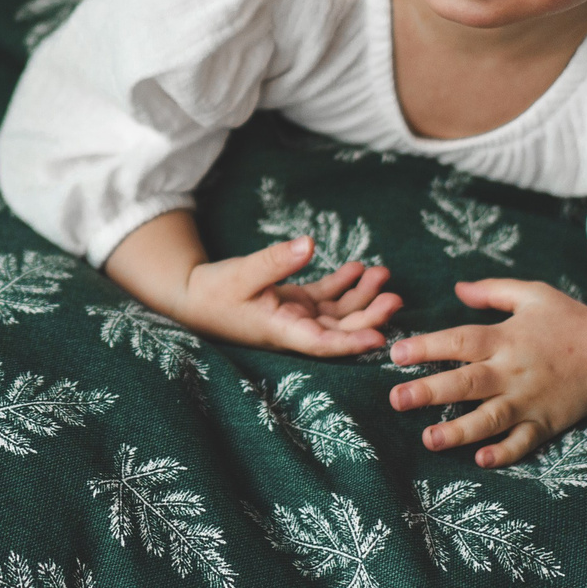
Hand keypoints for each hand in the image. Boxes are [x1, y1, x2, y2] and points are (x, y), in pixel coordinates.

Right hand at [105, 213, 402, 355]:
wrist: (191, 297)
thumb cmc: (212, 292)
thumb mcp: (242, 273)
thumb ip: (276, 261)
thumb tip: (310, 243)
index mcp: (282, 330)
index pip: (323, 343)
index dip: (352, 343)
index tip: (380, 339)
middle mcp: (294, 328)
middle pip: (340, 329)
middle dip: (370, 314)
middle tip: (394, 296)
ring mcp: (297, 316)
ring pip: (338, 312)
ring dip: (362, 296)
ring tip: (382, 273)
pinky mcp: (294, 303)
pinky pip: (326, 298)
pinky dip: (343, 284)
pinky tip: (358, 268)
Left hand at [388, 278, 586, 466]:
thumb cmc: (571, 321)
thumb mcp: (533, 295)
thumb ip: (493, 291)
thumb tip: (457, 288)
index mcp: (507, 337)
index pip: (460, 341)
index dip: (427, 347)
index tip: (396, 354)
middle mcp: (514, 370)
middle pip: (467, 383)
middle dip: (429, 392)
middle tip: (396, 401)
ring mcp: (530, 400)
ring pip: (490, 418)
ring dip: (459, 430)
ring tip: (428, 440)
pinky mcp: (547, 422)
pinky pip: (524, 442)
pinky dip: (505, 453)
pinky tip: (481, 461)